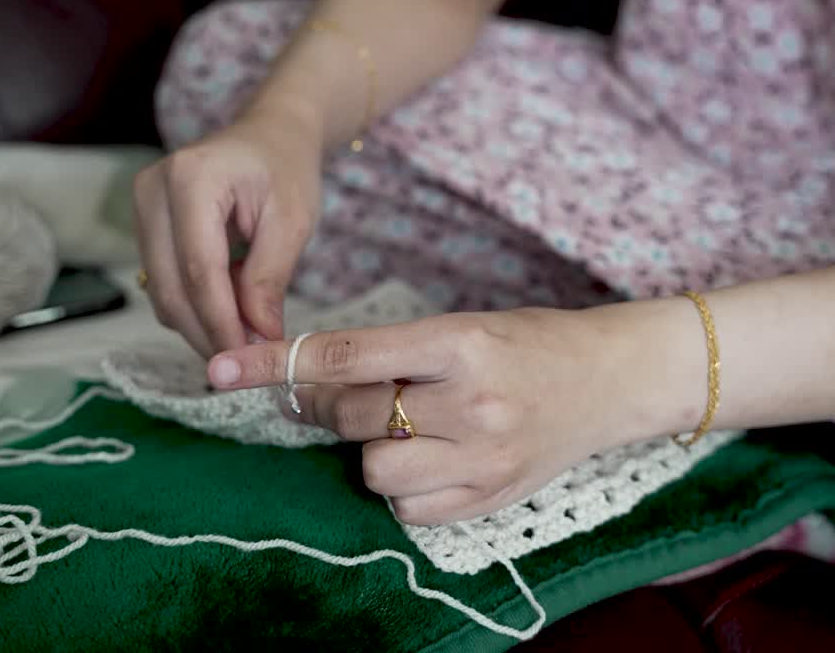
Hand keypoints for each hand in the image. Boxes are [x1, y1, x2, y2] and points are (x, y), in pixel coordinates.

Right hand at [133, 108, 322, 356]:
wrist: (270, 135)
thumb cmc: (286, 169)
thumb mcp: (292, 222)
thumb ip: (270, 279)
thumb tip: (258, 340)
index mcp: (192, 178)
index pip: (199, 270)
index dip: (220, 322)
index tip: (246, 359)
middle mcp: (153, 189)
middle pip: (170, 286)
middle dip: (208, 332)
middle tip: (247, 361)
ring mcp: (142, 206)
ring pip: (161, 291)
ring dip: (201, 323)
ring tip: (248, 332)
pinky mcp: (144, 224)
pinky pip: (163, 281)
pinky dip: (195, 305)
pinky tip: (230, 307)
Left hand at [204, 307, 665, 524]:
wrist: (611, 381)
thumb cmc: (530, 344)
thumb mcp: (465, 327)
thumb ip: (394, 354)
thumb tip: (311, 383)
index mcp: (461, 342)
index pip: (347, 355)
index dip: (277, 363)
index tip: (223, 370)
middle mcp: (472, 401)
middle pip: (353, 415)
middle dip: (334, 406)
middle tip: (350, 395)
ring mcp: (485, 456)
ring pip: (374, 468)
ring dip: (373, 449)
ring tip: (410, 429)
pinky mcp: (492, 497)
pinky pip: (408, 508)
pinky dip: (405, 487)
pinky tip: (434, 460)